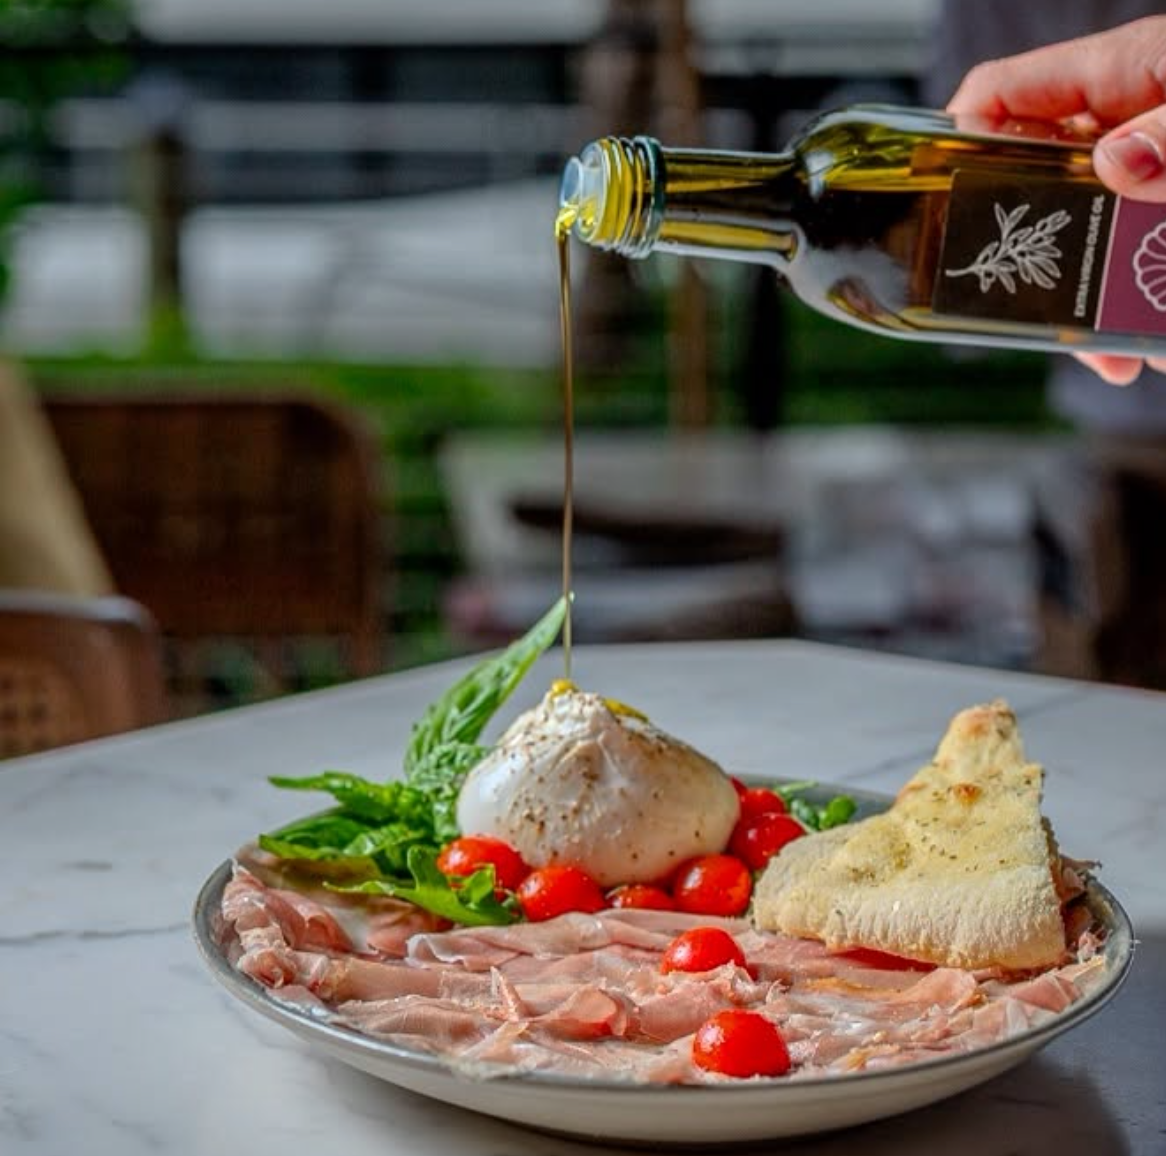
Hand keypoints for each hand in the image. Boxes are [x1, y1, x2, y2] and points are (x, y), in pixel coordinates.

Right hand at [948, 16, 1165, 384]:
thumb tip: (1116, 159)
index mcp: (1132, 73)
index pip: (1005, 93)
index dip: (960, 134)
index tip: (946, 195)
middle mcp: (1134, 127)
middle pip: (1037, 178)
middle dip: (1032, 244)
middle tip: (1028, 297)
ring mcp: (1154, 180)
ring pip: (1089, 239)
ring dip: (1093, 298)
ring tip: (1116, 349)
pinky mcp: (1165, 230)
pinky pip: (1139, 270)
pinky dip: (1143, 314)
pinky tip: (1157, 347)